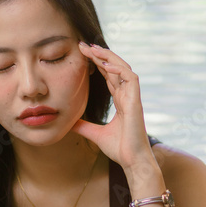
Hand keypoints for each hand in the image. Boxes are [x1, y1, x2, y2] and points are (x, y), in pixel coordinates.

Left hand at [71, 42, 154, 169]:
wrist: (131, 161)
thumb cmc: (119, 149)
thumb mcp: (95, 134)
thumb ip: (83, 126)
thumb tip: (68, 123)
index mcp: (120, 100)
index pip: (108, 75)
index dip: (97, 63)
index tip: (83, 54)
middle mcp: (127, 95)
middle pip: (114, 67)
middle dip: (100, 55)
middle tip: (83, 45)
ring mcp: (132, 97)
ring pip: (123, 68)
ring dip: (109, 57)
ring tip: (93, 49)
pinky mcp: (136, 101)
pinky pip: (131, 78)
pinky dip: (119, 70)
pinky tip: (105, 65)